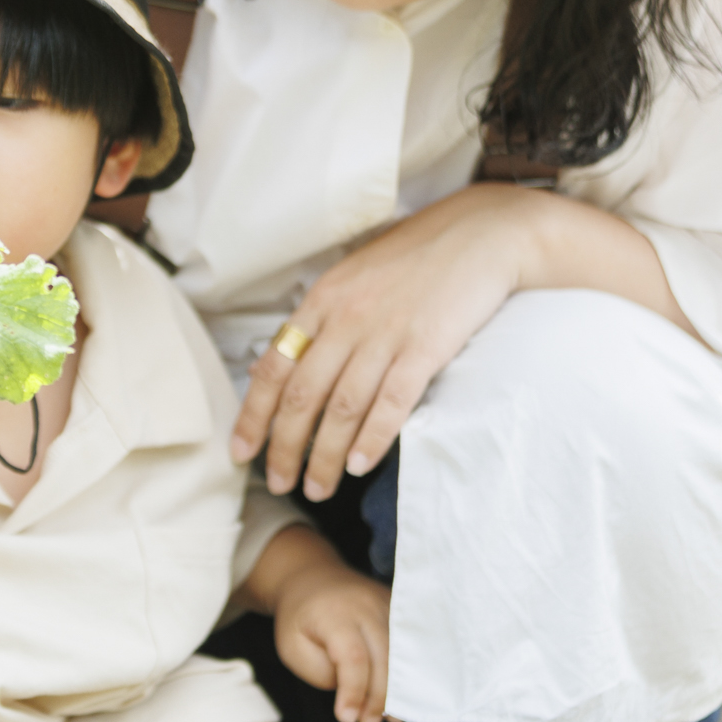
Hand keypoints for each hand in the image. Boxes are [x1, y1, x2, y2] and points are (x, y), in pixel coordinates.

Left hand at [234, 185, 533, 499]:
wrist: (482, 233)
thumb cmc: (415, 257)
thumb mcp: (350, 278)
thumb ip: (313, 322)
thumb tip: (267, 365)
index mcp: (321, 301)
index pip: (274, 368)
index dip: (253, 416)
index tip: (240, 452)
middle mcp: (345, 318)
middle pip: (303, 396)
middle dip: (285, 448)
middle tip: (280, 484)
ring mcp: (385, 333)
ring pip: (343, 408)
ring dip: (325, 456)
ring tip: (317, 488)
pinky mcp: (426, 346)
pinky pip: (392, 402)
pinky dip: (373, 439)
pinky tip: (360, 465)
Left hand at [271, 558, 393, 721]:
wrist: (312, 578)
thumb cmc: (299, 619)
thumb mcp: (292, 647)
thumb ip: (321, 672)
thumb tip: (356, 693)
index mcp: (335, 613)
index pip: (353, 657)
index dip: (354, 692)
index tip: (346, 718)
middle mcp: (367, 605)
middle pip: (385, 658)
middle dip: (379, 698)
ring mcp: (388, 605)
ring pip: (403, 654)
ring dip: (397, 691)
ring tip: (388, 718)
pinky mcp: (400, 610)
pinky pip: (410, 646)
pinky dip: (407, 674)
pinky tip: (402, 698)